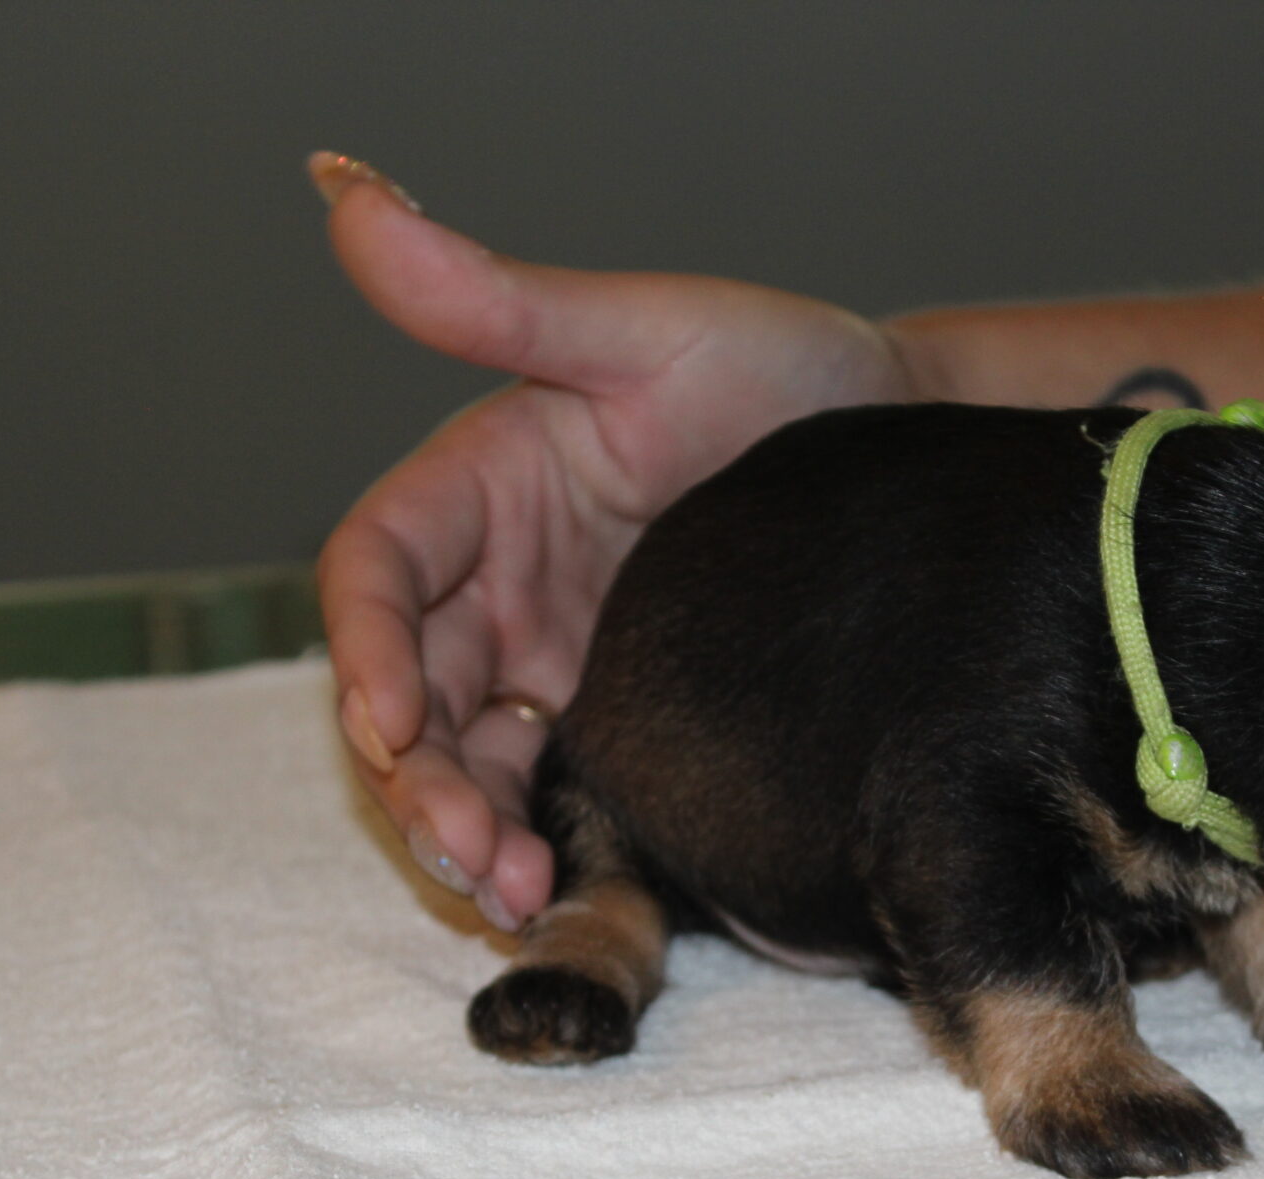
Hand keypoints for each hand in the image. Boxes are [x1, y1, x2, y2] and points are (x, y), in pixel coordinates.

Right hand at [310, 155, 920, 926]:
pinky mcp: (623, 729)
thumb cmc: (786, 373)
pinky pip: (553, 800)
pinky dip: (539, 850)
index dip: (367, 653)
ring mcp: (556, 666)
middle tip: (476, 852)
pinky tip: (557, 897)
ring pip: (467, 765)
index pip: (377, 576)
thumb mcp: (646, 334)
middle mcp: (499, 587)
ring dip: (464, 834)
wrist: (917, 453)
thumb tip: (346, 196)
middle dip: (419, 781)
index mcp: (480, 488)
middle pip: (408, 697)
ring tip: (512, 894)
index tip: (397, 721)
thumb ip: (501, 302)